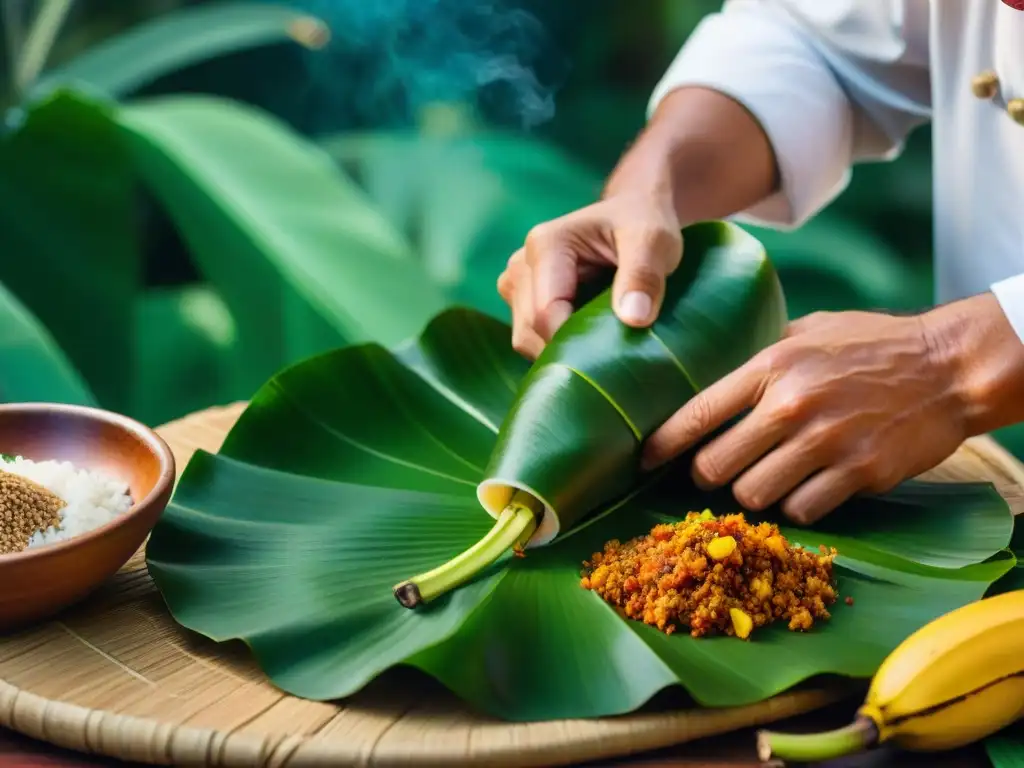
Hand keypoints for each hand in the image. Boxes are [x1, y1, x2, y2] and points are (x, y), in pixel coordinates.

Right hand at [496, 192, 681, 358]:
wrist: (631, 213)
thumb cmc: (641, 222)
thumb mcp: (654, 240)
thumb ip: (643, 275)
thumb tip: (633, 319)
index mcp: (545, 245)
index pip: (545, 314)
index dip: (576, 342)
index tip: (614, 352)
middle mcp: (520, 265)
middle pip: (531, 330)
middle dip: (569, 349)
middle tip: (614, 348)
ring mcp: (516, 284)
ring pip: (526, 339)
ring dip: (562, 350)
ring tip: (602, 337)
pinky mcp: (520, 301)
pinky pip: (531, 338)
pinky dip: (558, 345)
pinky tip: (588, 333)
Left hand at [641, 307, 972, 524]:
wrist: (949, 366)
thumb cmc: (874, 343)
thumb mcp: (810, 329)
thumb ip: (761, 350)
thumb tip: (712, 363)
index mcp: (771, 365)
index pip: (695, 413)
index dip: (662, 444)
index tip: (644, 460)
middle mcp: (790, 406)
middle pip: (713, 466)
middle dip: (704, 477)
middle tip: (712, 474)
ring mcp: (825, 443)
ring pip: (753, 495)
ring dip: (751, 495)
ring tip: (763, 481)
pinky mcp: (858, 473)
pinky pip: (802, 511)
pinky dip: (796, 508)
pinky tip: (805, 490)